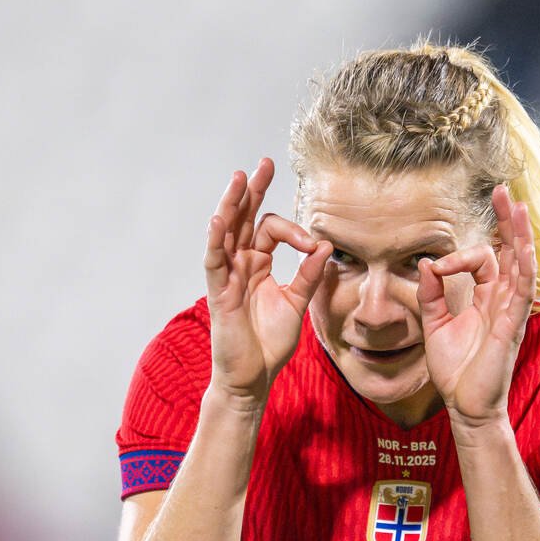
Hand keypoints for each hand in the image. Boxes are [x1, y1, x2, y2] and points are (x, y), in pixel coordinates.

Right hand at [203, 157, 330, 406]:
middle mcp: (240, 264)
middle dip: (254, 191)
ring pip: (226, 232)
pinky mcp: (219, 292)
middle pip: (243, 219)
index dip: (294, 231)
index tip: (313, 245)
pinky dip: (216, 240)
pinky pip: (214, 261)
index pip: (270, 230)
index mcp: (258, 265)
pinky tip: (220, 219)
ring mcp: (227, 276)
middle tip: (265, 164)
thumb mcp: (297, 303)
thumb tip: (325, 245)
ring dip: (232, 205)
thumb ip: (310, 275)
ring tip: (240, 178)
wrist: (254, 377)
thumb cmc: (270, 343)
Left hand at [418, 185, 535, 428]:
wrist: (465, 406)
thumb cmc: (455, 370)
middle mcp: (502, 300)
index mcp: (486, 298)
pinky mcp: (513, 326)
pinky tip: (524, 247)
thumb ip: (430, 294)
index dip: (458, 256)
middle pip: (511, 251)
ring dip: (520, 234)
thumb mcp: (435, 325)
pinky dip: (524, 267)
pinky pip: (522, 292)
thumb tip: (426, 263)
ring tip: (518, 205)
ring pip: (521, 264)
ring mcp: (511, 312)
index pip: (482, 260)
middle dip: (507, 220)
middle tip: (504, 190)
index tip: (435, 269)